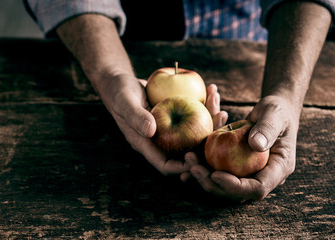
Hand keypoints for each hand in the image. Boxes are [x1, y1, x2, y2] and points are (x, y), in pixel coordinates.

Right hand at [100, 72, 226, 175]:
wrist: (120, 81)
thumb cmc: (119, 92)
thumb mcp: (125, 102)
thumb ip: (136, 116)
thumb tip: (152, 131)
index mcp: (145, 143)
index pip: (165, 164)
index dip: (181, 167)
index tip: (197, 160)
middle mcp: (159, 140)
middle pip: (186, 150)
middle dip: (205, 145)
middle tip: (220, 131)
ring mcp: (168, 129)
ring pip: (193, 133)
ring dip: (209, 123)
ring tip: (222, 110)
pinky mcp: (173, 116)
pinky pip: (192, 116)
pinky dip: (205, 107)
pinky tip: (213, 93)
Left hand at [189, 95, 299, 201]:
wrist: (273, 112)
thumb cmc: (277, 111)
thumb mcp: (275, 114)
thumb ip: (268, 129)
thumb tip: (255, 145)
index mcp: (277, 170)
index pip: (257, 188)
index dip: (235, 186)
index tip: (216, 174)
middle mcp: (262, 177)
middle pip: (236, 193)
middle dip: (213, 184)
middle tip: (193, 169)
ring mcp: (247, 175)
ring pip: (224, 186)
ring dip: (203, 178)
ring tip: (188, 162)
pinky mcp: (234, 169)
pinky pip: (217, 175)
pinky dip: (202, 171)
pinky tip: (184, 167)